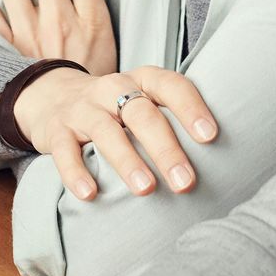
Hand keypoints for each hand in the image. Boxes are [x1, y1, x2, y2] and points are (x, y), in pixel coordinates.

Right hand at [12, 64, 215, 201]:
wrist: (52, 97)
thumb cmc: (115, 109)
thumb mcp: (142, 103)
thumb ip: (171, 120)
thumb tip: (224, 162)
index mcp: (142, 81)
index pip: (171, 86)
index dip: (190, 108)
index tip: (210, 137)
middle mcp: (112, 89)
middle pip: (142, 114)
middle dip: (165, 148)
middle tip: (186, 182)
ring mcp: (82, 109)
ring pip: (105, 132)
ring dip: (127, 161)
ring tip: (146, 190)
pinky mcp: (55, 130)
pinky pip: (64, 150)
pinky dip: (76, 172)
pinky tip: (90, 194)